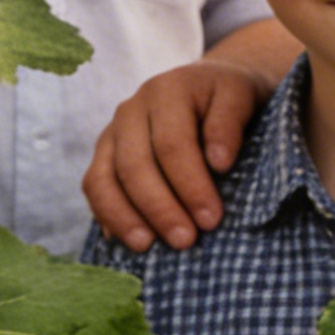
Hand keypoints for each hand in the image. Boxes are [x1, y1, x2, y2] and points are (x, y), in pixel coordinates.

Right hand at [83, 58, 266, 251]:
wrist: (210, 87)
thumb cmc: (228, 98)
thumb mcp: (241, 97)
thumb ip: (230, 122)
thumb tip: (219, 162)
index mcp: (167, 90)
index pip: (172, 143)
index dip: (190, 184)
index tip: (211, 219)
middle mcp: (132, 109)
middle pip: (135, 164)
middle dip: (160, 208)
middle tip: (186, 241)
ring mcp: (112, 132)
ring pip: (104, 178)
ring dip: (125, 217)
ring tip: (148, 247)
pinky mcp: (103, 155)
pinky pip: (94, 187)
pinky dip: (107, 216)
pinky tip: (127, 240)